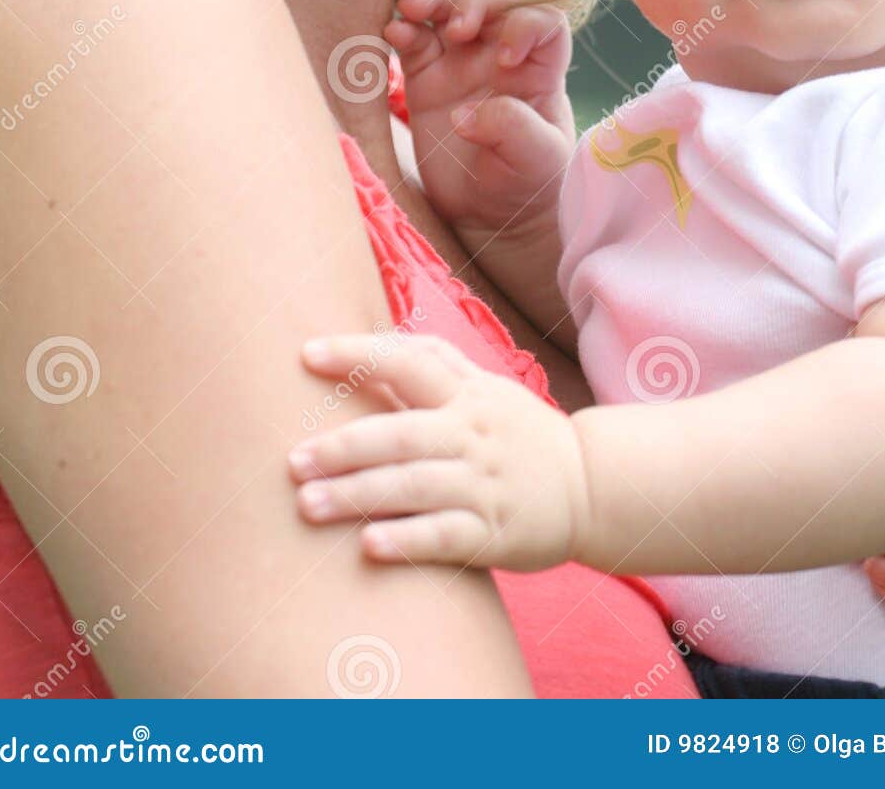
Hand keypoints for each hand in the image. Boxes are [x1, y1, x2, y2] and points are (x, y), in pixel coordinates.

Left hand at [288, 331, 590, 570]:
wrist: (592, 486)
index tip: (305, 354)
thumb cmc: (517, 433)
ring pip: (415, 486)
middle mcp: (473, 433)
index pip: (408, 362)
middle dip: (343, 447)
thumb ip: (433, 365)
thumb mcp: (484, 389)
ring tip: (307, 505)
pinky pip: (447, 536)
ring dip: (358, 495)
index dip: (357, 354)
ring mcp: (485, 484)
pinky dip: (408, 540)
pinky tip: (369, 546)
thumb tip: (368, 339)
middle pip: (401, 434)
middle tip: (292, 462)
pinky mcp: (496, 533)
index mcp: (467, 393)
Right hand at [383, 0, 574, 239]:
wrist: (488, 213)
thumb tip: (464, 113)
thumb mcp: (536, 160)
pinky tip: (391, 33)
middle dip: (473, 1)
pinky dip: (401, 30)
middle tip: (456, 27)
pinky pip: (412, 40)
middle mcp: (500, 54)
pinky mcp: (425, 77)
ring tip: (411, 8)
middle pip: (493, 1)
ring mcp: (461, 61)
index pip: (543, 21)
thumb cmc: (526, 181)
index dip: (524, 26)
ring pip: (448, 9)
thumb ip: (512, 129)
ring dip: (432, 0)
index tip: (504, 60)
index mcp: (540, 69)